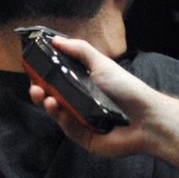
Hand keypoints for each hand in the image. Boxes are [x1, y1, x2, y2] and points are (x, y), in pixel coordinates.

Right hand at [28, 35, 163, 156]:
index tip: (32, 69)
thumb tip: (55, 39)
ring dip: (47, 104)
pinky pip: (67, 128)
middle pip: (52, 97)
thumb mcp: (101, 63)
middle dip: (40, 92)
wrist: (147, 118)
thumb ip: (79, 50)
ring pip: (57, 113)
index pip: (56, 79)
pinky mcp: (84, 137)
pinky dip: (62, 119)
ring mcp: (81, 120)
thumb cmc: (127, 89)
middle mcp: (80, 102)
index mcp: (83, 84)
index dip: (43, 75)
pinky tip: (60, 110)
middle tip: (35, 88)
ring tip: (44, 97)